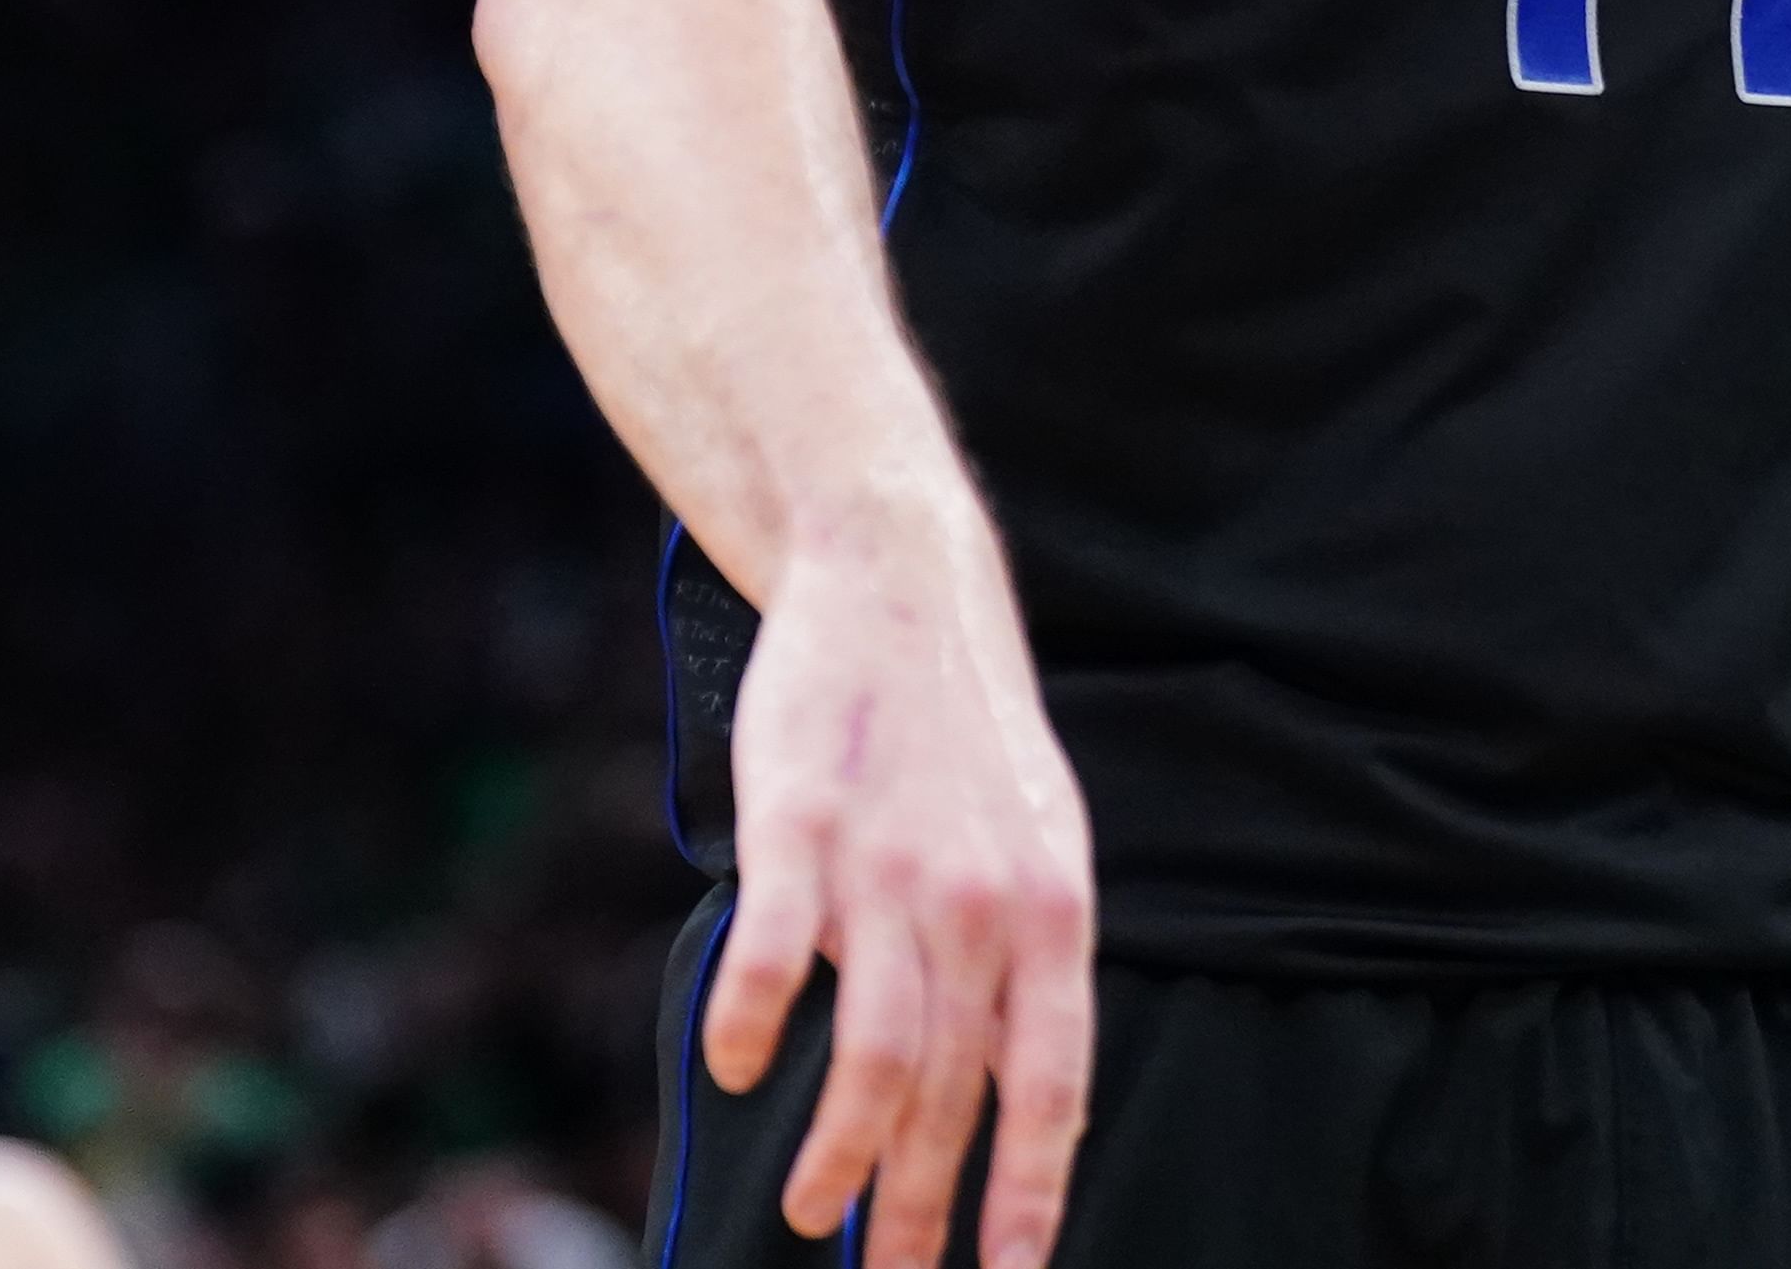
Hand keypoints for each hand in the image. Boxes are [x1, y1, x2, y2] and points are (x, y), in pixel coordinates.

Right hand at [700, 512, 1099, 1268]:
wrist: (899, 584)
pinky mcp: (801, 825)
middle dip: (923, 1207)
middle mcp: (982, 900)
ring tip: (813, 1212)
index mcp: (1052, 910)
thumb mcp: (1039, 843)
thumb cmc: (966, 737)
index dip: (1029, 1189)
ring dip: (842, 1153)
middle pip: (952, 1092)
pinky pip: (775, 954)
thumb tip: (1012, 1094)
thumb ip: (1023, 962)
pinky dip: (751, 1023)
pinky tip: (737, 1070)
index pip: (1053, 1083)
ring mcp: (889, 865)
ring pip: (875, 1053)